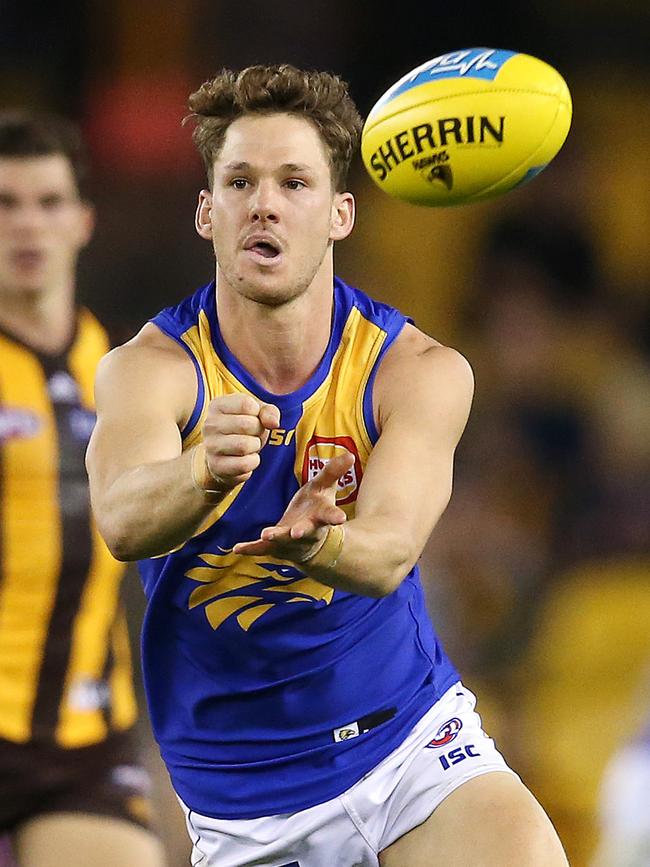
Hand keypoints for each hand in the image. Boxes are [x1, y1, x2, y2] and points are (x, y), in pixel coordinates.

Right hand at [202, 394, 279, 488]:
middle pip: (247, 425)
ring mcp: (211, 446)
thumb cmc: (243, 429)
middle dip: (258, 431)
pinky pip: (244, 464)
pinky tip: (246, 458)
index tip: (253, 418)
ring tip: (249, 446)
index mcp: (217, 406)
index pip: (246, 404)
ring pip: (244, 445)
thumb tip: (274, 423)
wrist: (224, 456)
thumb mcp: (257, 414)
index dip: (258, 413)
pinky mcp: (216, 466)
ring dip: (255, 446)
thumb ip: (269, 412)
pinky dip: (252, 462)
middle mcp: (210, 425)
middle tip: (252, 434)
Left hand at [233, 451, 353, 559]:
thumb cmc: (316, 508)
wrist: (310, 542)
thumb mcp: (323, 488)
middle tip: (297, 532)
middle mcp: (307, 532)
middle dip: (301, 532)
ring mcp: (290, 542)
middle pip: (305, 532)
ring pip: (283, 541)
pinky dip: (250, 548)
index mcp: (321, 517)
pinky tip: (237, 548)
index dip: (335, 517)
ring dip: (276, 538)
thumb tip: (350, 454)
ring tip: (266, 534)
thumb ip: (333, 472)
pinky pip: (262, 549)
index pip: (329, 516)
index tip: (340, 518)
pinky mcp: (274, 547)